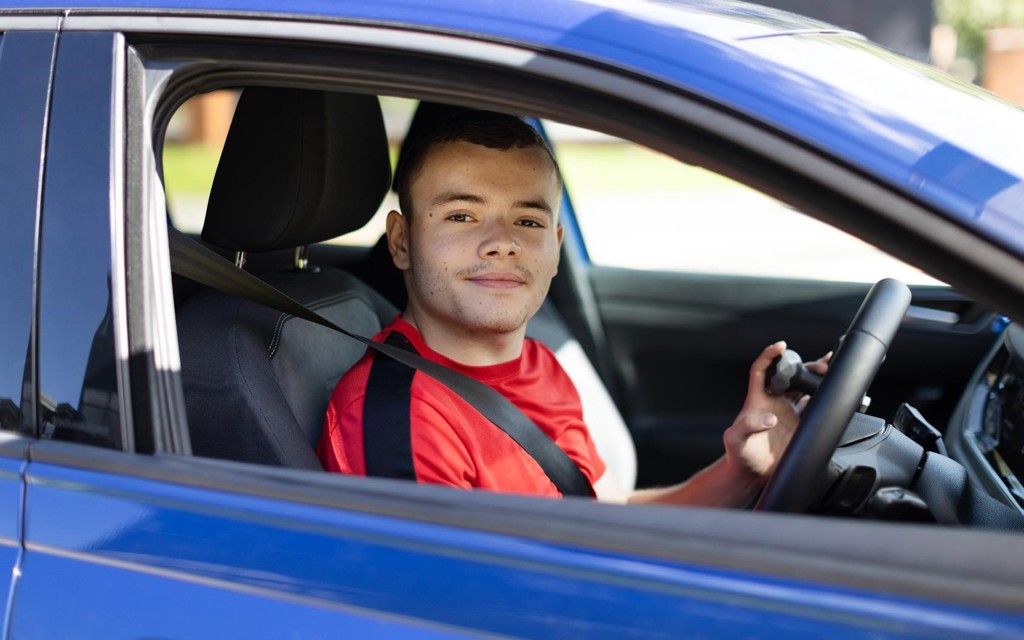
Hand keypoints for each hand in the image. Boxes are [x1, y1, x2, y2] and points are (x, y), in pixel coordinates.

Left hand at [722, 341, 830, 482]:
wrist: (752, 473)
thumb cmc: (739, 454)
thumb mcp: (736, 440)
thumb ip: (748, 427)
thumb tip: (770, 419)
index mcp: (757, 399)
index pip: (761, 370)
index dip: (770, 356)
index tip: (781, 346)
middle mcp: (774, 402)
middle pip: (789, 376)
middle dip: (804, 365)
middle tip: (821, 364)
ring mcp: (787, 413)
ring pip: (803, 388)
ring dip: (817, 378)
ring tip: (832, 369)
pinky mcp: (799, 425)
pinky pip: (814, 407)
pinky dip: (824, 398)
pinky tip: (834, 393)